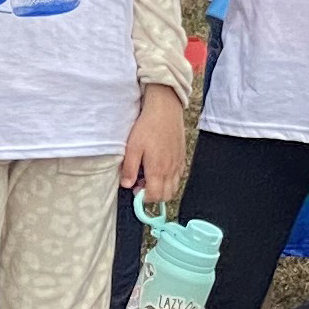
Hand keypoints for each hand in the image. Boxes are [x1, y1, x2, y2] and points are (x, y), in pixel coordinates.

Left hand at [122, 86, 188, 206]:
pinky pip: (179, 176)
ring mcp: (178, 164)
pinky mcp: (182, 157)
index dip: (143, 198)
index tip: (135, 190)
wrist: (165, 110)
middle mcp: (171, 170)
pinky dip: (170, 179)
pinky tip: (159, 169)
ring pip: (174, 187)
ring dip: (162, 188)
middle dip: (153, 195)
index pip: (154, 196)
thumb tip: (126, 185)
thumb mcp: (132, 147)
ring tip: (149, 176)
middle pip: (166, 196)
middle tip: (140, 184)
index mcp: (158, 169)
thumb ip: (129, 168)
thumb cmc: (147, 127)